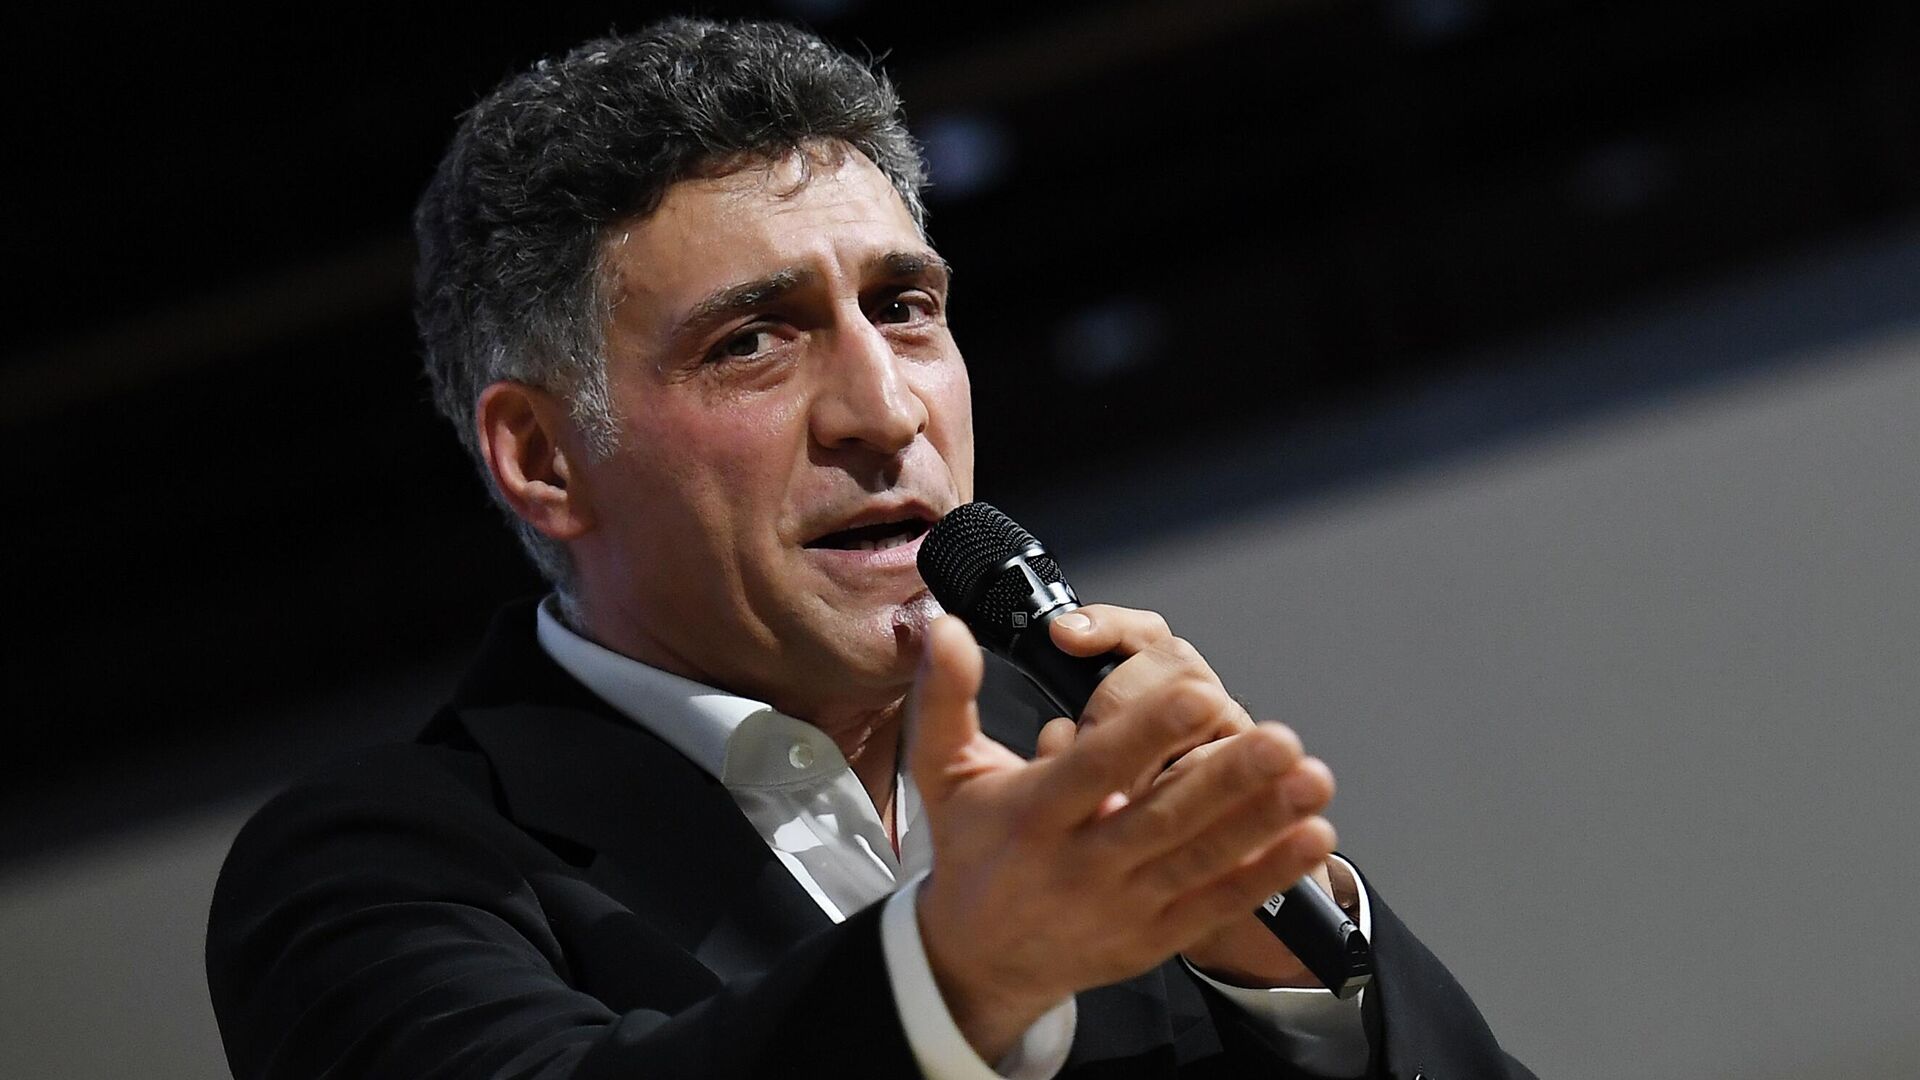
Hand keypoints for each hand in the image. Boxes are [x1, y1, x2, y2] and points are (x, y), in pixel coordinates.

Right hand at [909, 610, 1335, 1061]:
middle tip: (1280, 737)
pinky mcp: (1153, 938)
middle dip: (1225, 777)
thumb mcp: (943, 772)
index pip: (1094, 769)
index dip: (1146, 733)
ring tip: (1311, 780)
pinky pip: (1217, 902)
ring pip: (1198, 859)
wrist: (976, 961)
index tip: (1196, 692)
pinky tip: (1311, 837)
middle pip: (1161, 816)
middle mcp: (1080, 864)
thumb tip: (946, 627)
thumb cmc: (972, 850)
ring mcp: (1121, 905)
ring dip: (1261, 821)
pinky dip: (1266, 873)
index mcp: (1033, 814)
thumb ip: (947, 696)